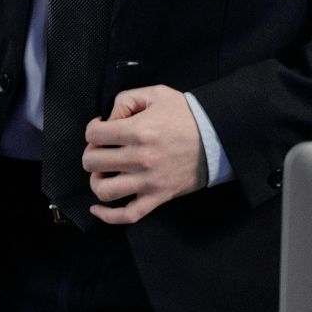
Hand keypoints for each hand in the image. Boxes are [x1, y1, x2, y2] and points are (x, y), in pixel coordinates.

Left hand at [81, 84, 206, 225]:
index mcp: (137, 131)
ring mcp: (148, 182)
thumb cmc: (186, 114)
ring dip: (97, 181)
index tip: (103, 128)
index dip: (93, 129)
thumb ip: (125, 101)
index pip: (93, 135)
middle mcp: (139, 158)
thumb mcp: (155, 94)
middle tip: (103, 148)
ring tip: (104, 172)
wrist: (218, 138)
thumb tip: (108, 119)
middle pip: (93, 162)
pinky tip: (97, 209)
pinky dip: (108, 216)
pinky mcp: (158, 197)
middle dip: (92, 152)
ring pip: (104, 191)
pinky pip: (128, 215)